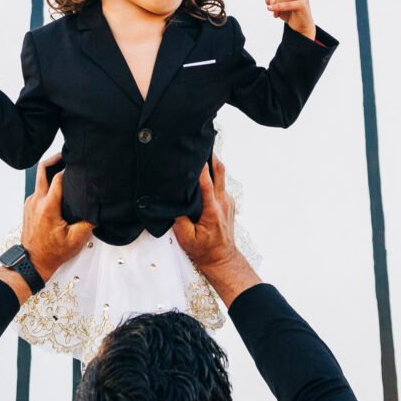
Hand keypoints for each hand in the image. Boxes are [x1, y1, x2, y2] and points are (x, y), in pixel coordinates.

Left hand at [18, 154, 91, 281]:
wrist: (33, 262)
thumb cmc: (52, 253)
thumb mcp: (76, 239)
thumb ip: (89, 222)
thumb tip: (99, 210)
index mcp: (48, 207)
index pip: (57, 178)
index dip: (68, 168)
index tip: (78, 163)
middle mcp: (36, 201)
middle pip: (42, 169)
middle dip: (54, 159)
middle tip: (66, 154)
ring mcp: (30, 203)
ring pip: (40, 179)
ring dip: (51, 172)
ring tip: (65, 171)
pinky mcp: (29, 206)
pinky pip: (39, 189)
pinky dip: (48, 185)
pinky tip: (59, 189)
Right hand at [172, 158, 258, 304]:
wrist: (222, 259)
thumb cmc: (203, 250)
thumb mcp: (186, 238)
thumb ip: (179, 219)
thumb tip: (173, 203)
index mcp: (212, 210)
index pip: (206, 183)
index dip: (202, 167)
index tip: (196, 153)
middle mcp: (222, 202)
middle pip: (220, 172)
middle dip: (211, 155)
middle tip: (202, 141)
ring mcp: (227, 201)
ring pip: (221, 176)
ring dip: (212, 164)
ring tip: (201, 151)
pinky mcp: (228, 203)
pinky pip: (220, 184)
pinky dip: (213, 176)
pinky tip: (204, 172)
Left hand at [264, 0, 316, 39]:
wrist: (301, 28)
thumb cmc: (289, 14)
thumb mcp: (276, 6)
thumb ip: (271, 0)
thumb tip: (271, 1)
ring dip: (276, 7)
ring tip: (277, 13)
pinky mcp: (302, 4)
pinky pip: (285, 4)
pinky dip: (277, 8)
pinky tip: (272, 11)